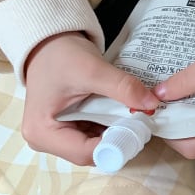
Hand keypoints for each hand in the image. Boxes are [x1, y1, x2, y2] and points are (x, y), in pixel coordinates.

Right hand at [23, 32, 159, 165]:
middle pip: (90, 151)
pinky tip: (124, 111)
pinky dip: (110, 123)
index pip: (85, 153)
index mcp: (42, 133)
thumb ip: (122, 88)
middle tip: (142, 119)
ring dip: (116, 130)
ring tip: (136, 113)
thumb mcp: (93, 70)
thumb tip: (151, 104)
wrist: (51, 42)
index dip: (116, 143)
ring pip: (95, 143)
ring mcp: (57, 134)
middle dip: (118, 137)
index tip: (140, 127)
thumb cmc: (62, 55)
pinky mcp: (67, 125)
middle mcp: (46, 140)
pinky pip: (93, 132)